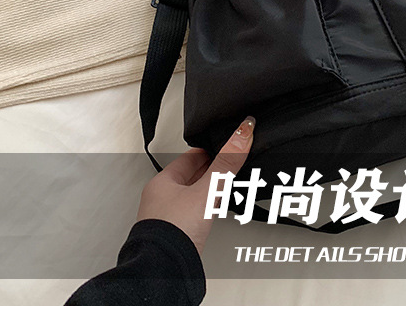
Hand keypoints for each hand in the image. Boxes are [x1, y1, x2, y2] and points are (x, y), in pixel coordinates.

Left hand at [136, 116, 255, 252]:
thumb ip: (226, 164)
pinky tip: (217, 210)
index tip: (228, 146)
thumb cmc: (173, 231)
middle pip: (193, 175)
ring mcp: (170, 217)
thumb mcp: (205, 191)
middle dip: (213, 169)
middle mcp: (163, 198)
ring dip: (212, 189)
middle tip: (232, 162)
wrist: (164, 270)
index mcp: (163, 182)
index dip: (211, 150)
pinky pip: (196, 212)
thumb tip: (243, 134)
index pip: (191, 157)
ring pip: (195, 194)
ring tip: (228, 184)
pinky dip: (209, 207)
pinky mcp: (179, 233)